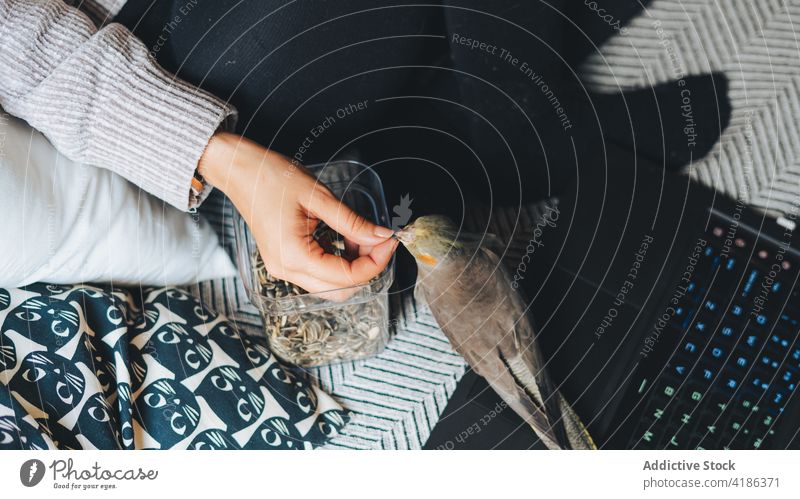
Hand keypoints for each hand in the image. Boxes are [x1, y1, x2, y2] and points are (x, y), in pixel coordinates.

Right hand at [198, 132, 397, 298]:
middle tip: (379, 239)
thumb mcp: (319, 197)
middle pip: (340, 289)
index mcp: (294, 256)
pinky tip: (346, 238)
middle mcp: (287, 270)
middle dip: (366, 267)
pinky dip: (339, 261)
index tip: (390, 241)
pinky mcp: (285, 262)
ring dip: (353, 266)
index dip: (375, 262)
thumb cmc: (273, 177)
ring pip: (331, 285)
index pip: (347, 277)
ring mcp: (284, 269)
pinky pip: (319, 273)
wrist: (240, 171)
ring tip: (361, 235)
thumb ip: (352, 222)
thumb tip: (382, 236)